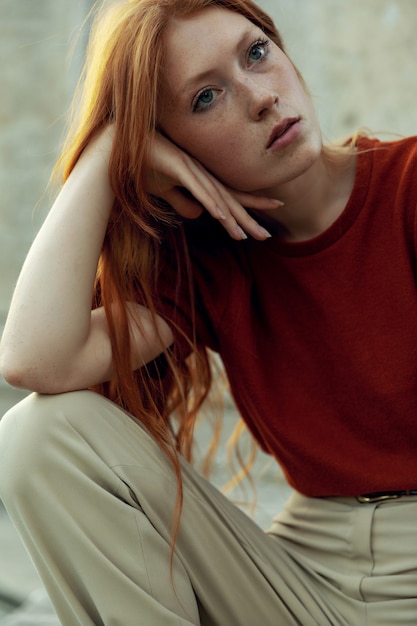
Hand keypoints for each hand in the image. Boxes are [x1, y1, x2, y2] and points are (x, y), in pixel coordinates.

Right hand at [145, 132, 281, 239]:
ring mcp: (190, 168)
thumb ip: (182, 202)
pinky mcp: (177, 165)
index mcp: (200, 179)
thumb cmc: (144, 166)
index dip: (247, 210)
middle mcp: (200, 173)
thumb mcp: (165, 192)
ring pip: (215, 196)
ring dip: (229, 216)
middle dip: (247, 219)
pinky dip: (208, 201)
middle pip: (228, 199)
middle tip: (266, 236)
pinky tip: (219, 215)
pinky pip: (196, 187)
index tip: (264, 227)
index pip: (228, 198)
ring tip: (243, 235)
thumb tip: (199, 215)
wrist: (120, 146)